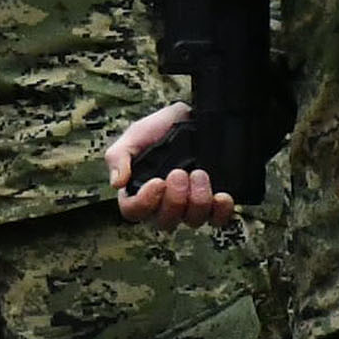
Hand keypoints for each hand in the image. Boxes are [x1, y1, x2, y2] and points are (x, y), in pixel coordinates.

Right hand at [110, 102, 237, 226]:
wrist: (190, 116)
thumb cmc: (159, 128)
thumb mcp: (134, 136)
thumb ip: (118, 157)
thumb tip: (117, 183)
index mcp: (138, 191)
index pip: (134, 212)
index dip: (144, 203)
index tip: (157, 182)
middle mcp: (162, 203)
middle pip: (164, 222)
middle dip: (174, 200)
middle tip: (179, 173)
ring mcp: (189, 204)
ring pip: (192, 221)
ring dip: (197, 201)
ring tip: (199, 173)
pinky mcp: (213, 202)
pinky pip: (217, 219)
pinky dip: (221, 212)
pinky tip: (221, 196)